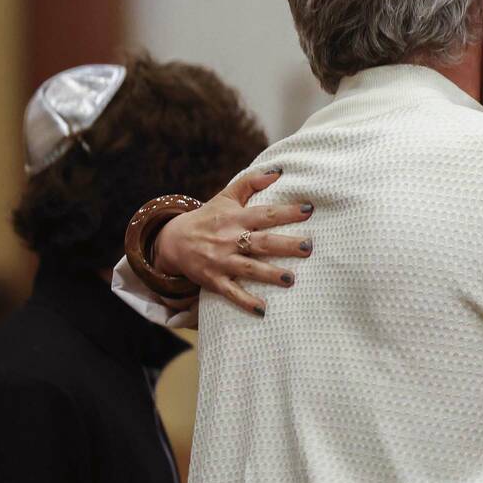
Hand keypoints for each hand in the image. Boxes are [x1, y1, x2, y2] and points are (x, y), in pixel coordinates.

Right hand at [155, 168, 312, 314]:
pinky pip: (231, 293)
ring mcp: (221, 262)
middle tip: (308, 247)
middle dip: (285, 245)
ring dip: (270, 275)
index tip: (308, 210)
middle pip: (261, 242)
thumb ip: (250, 183)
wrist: (173, 241)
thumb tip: (277, 171)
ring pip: (249, 269)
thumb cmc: (208, 218)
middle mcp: (229, 240)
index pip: (264, 214)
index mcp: (235, 219)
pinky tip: (262, 310)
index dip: (286, 212)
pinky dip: (245, 302)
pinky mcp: (214, 280)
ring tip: (291, 279)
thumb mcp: (226, 197)